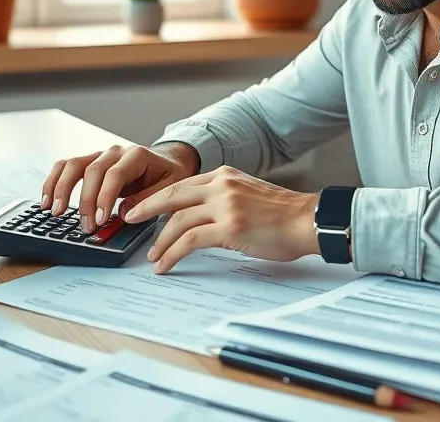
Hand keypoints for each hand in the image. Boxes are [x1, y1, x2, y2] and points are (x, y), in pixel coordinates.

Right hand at [40, 143, 197, 233]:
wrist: (167, 161)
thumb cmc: (169, 175)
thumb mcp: (170, 187)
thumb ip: (149, 198)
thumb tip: (123, 213)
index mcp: (137, 155)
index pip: (115, 175)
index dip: (105, 197)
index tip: (101, 220)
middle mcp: (115, 152)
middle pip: (91, 171)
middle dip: (85, 201)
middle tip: (85, 226)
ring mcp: (100, 155)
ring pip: (72, 165)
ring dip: (60, 189)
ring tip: (54, 212)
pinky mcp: (89, 163)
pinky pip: (66, 167)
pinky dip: (53, 181)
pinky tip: (46, 200)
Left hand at [122, 166, 319, 273]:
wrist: (309, 221)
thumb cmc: (284, 215)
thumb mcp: (248, 195)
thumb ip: (224, 199)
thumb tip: (200, 218)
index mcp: (225, 175)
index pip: (182, 184)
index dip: (159, 197)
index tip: (143, 207)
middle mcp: (221, 185)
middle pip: (172, 196)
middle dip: (146, 209)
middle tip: (130, 221)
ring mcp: (225, 205)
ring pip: (178, 222)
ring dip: (161, 242)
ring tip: (153, 256)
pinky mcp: (229, 227)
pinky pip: (190, 241)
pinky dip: (173, 253)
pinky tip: (167, 264)